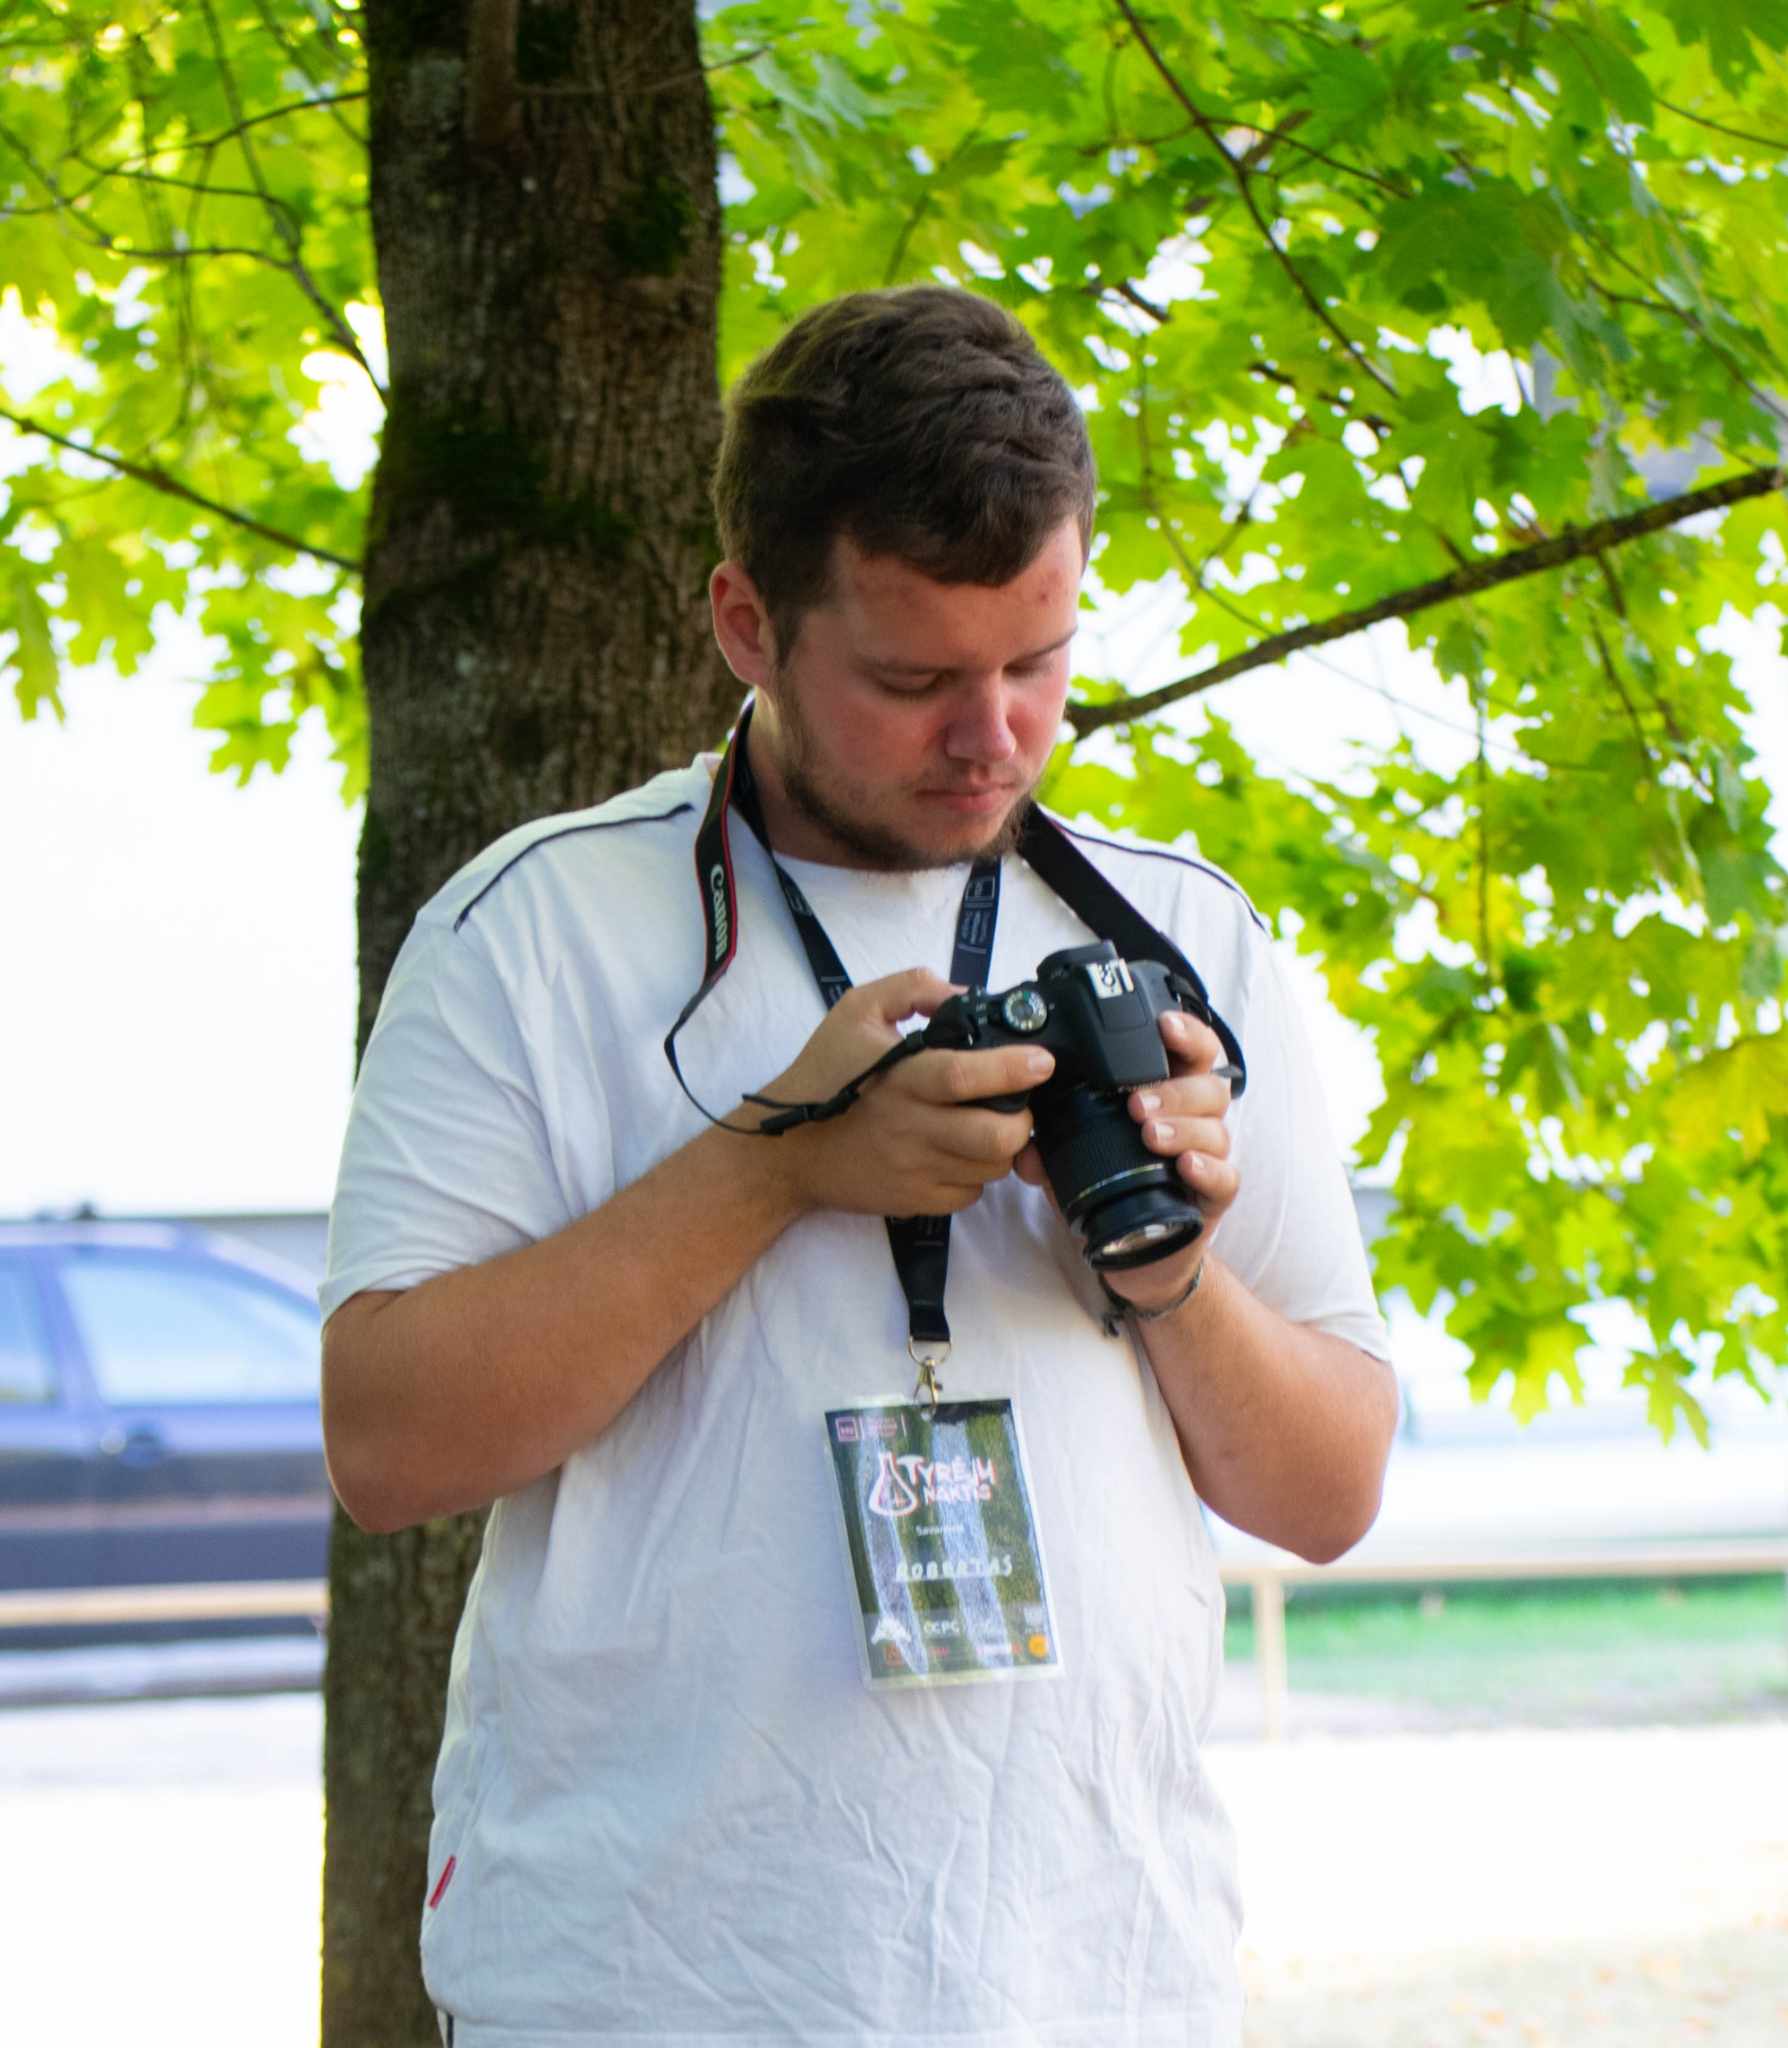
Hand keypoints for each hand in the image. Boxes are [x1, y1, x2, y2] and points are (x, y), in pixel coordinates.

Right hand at [745, 967, 1055, 1219]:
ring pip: (991, 1168)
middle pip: (995, 1137)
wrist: (784, 1152)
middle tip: (1017, 1103)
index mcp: (901, 1078)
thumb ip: (912, 989)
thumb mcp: (856, 1011)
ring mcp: (916, 1171)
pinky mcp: (915, 1202)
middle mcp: (913, 1128)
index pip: (964, 1076)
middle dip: (1023, 1120)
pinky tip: (959, 1152)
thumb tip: (965, 997)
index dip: (1012, 1069)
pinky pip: (970, 1194)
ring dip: (1002, 1146)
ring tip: (987, 1124)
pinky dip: (976, 1174)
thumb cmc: (824, 1073)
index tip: (1042, 1061)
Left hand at [1013, 1007, 1237, 1310]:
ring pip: (1216, 1129)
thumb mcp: (1075, 1160)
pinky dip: (1207, 1170)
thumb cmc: (1116, 1186)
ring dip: (1184, 1127)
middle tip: (1136, 1103)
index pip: (1192, 1051)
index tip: (1162, 1025)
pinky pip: (1226, 1178)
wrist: (1143, 1251)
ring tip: (1150, 1133)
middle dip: (1174, 1089)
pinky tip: (1185, 1166)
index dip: (1185, 1032)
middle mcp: (1197, 1120)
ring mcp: (1210, 1157)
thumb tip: (1021, 1146)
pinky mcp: (1215, 1196)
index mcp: (1170, 1094)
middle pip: (1209, 1086)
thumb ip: (1050, 1147)